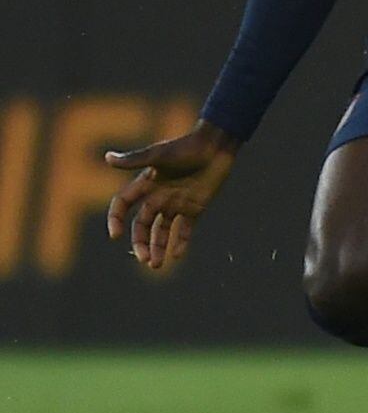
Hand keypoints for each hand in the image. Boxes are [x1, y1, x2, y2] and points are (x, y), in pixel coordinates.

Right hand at [105, 124, 239, 271]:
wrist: (216, 147)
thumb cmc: (186, 147)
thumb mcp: (159, 155)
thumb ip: (134, 160)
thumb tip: (107, 158)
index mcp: (145, 184)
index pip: (123, 205)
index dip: (116, 219)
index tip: (115, 235)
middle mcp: (158, 196)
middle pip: (142, 225)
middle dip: (140, 242)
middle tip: (144, 260)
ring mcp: (176, 203)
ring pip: (161, 231)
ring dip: (157, 247)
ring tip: (156, 265)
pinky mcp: (195, 208)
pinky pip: (185, 229)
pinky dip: (181, 242)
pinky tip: (177, 255)